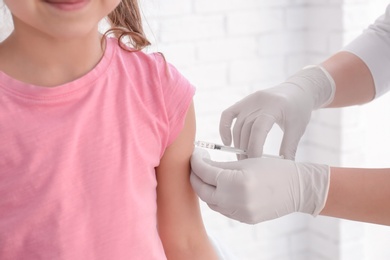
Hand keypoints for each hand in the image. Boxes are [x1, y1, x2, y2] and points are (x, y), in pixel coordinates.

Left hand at [190, 148, 329, 223]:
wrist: (299, 189)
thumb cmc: (274, 169)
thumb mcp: (246, 162)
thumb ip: (220, 165)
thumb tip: (201, 163)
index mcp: (237, 182)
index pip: (205, 172)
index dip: (196, 161)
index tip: (195, 154)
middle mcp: (236, 200)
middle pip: (202, 190)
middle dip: (195, 176)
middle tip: (197, 164)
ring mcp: (240, 213)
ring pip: (210, 201)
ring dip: (205, 188)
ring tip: (208, 174)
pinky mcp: (244, 219)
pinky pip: (222, 209)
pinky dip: (216, 198)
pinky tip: (219, 187)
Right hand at [220, 65, 334, 159]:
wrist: (298, 90)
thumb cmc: (299, 110)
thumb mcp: (297, 128)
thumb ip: (288, 148)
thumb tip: (282, 168)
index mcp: (275, 106)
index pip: (259, 128)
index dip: (255, 147)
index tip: (256, 163)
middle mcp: (259, 101)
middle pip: (246, 128)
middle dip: (245, 148)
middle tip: (248, 165)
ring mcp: (249, 100)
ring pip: (238, 125)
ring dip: (238, 143)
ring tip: (242, 158)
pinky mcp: (244, 101)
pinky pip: (228, 114)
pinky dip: (224, 128)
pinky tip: (228, 142)